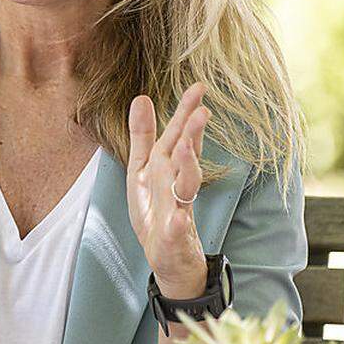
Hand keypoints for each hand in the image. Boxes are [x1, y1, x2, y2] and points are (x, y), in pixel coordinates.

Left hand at [126, 83, 211, 299]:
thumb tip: (141, 96)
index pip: (179, 134)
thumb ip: (142, 135)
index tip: (199, 86)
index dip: (186, 111)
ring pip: (186, 186)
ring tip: (183, 148)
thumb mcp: (142, 169)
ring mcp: (178, 209)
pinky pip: (177, 230)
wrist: (169, 257)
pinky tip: (178, 219)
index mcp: (168, 167)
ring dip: (187, 168)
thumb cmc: (156, 210)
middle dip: (193, 134)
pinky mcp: (174, 237)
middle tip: (202, 111)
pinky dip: (178, 225)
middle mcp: (177, 184)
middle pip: (186, 155)